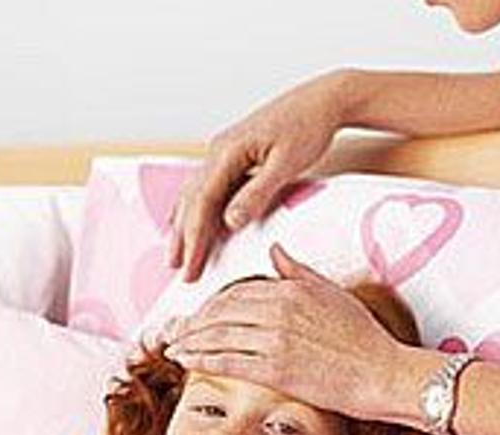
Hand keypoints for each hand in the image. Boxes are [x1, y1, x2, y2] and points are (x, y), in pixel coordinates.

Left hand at [165, 244, 420, 420]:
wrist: (382, 373)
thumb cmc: (362, 336)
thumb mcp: (331, 292)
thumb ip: (297, 270)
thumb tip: (275, 249)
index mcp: (291, 289)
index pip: (237, 292)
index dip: (212, 304)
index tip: (200, 314)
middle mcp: (279, 310)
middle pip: (221, 312)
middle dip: (194, 322)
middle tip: (178, 330)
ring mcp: (275, 340)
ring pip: (218, 335)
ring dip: (189, 341)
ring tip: (173, 346)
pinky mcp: (275, 370)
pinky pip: (226, 361)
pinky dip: (200, 359)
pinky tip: (186, 360)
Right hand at [168, 71, 350, 281]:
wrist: (322, 100)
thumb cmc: (308, 127)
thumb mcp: (287, 163)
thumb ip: (258, 192)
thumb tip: (230, 222)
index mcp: (228, 150)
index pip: (203, 202)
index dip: (194, 238)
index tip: (190, 267)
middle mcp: (219, 149)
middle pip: (192, 199)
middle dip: (183, 236)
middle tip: (177, 270)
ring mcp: (223, 149)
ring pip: (195, 191)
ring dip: (183, 223)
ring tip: (176, 253)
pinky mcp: (233, 152)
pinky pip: (206, 184)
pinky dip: (194, 206)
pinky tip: (187, 219)